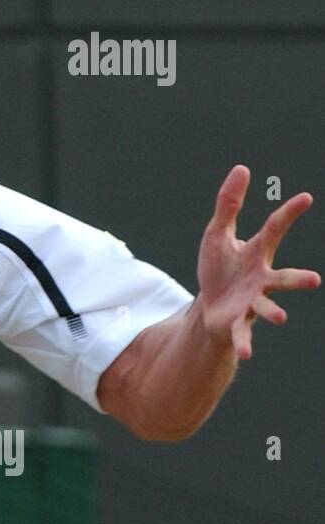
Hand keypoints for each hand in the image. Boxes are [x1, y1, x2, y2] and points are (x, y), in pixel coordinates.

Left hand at [196, 165, 320, 359]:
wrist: (210, 305)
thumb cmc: (219, 268)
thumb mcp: (217, 232)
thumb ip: (229, 204)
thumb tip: (242, 168)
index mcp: (256, 253)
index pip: (274, 229)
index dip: (289, 214)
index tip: (306, 197)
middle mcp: (260, 279)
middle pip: (283, 277)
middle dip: (297, 279)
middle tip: (315, 280)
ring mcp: (252, 302)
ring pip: (266, 306)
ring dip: (273, 312)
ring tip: (280, 317)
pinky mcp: (238, 322)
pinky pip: (242, 333)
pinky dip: (244, 343)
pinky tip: (246, 354)